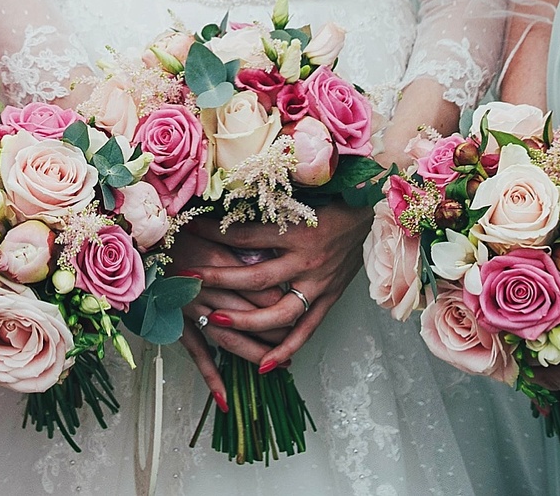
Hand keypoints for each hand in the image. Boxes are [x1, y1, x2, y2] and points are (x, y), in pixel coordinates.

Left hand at [177, 200, 367, 398]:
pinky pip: (306, 330)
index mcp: (297, 229)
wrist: (370, 212)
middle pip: (256, 277)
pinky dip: (285, 349)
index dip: (216, 232)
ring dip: (245, 321)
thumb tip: (229, 200)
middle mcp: (306, 260)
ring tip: (213, 322)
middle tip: (189, 281)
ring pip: (279, 312)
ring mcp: (318, 284)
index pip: (247, 234)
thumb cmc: (332, 199)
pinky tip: (264, 364)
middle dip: (220, 280)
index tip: (190, 229)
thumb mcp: (300, 195)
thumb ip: (268, 204)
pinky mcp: (329, 299)